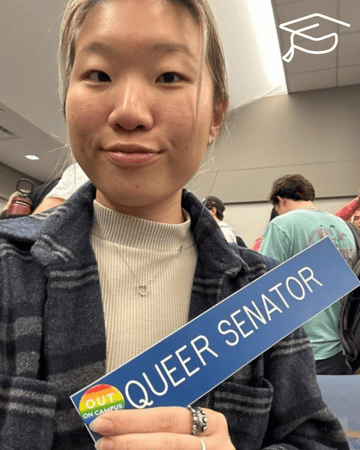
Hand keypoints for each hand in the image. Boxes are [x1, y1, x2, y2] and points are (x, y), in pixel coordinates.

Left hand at [90, 406, 234, 449]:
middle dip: (129, 440)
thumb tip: (120, 421)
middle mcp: (216, 445)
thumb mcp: (191, 430)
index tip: (103, 420)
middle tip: (101, 440)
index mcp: (212, 423)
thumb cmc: (200, 444)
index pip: (167, 418)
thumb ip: (165, 425)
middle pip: (166, 442)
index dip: (132, 419)